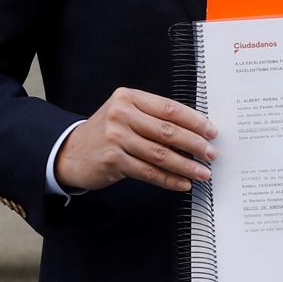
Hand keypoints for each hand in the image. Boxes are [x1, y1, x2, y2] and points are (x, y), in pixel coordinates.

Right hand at [54, 87, 215, 192]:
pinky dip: (169, 179)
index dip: (194, 121)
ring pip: (160, 154)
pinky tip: (183, 183)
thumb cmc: (106, 132)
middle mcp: (121, 114)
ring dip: (186, 165)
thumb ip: (152, 118)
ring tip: (203, 172)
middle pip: (167, 131)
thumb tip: (193, 133)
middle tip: (211, 153)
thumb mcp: (125, 114)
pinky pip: (149, 172)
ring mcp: (116, 138)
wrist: (71, 151)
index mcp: (128, 97)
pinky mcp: (114, 161)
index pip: (169, 108)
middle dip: (194, 144)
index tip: (211, 131)